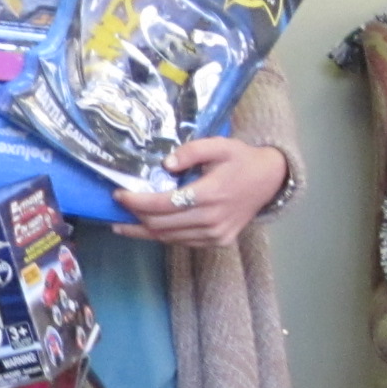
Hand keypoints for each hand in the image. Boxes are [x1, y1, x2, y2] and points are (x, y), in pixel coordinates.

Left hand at [111, 137, 290, 248]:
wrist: (270, 181)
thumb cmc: (241, 159)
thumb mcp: (218, 145)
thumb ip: (191, 151)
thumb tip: (164, 165)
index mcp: (210, 194)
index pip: (163, 204)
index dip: (136, 202)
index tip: (118, 195)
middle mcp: (211, 219)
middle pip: (161, 224)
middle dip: (134, 218)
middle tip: (116, 209)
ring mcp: (215, 235)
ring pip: (169, 238)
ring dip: (143, 231)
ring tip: (122, 224)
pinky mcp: (218, 241)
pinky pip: (182, 242)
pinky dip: (163, 235)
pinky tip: (148, 229)